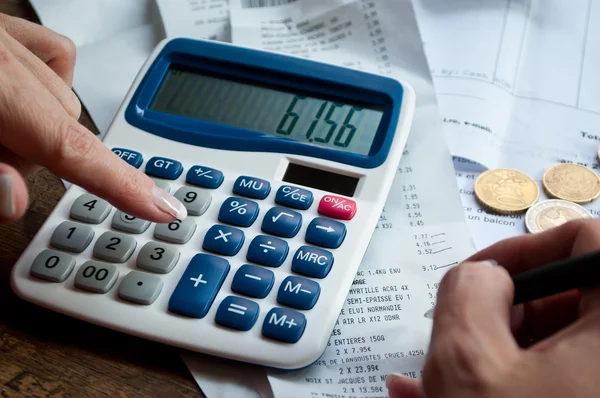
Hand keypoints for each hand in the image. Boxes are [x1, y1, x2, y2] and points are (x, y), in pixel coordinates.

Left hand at [0, 14, 185, 223]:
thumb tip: (14, 200)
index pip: (76, 149)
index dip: (123, 184)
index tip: (163, 208)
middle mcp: (10, 56)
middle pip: (67, 129)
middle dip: (41, 158)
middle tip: (1, 172)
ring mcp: (9, 38)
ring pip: (63, 96)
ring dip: (40, 128)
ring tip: (0, 137)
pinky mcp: (4, 30)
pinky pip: (56, 55)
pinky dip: (52, 83)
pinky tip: (22, 96)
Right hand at [387, 218, 599, 397]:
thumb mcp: (468, 362)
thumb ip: (466, 292)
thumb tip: (482, 277)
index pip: (587, 241)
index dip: (527, 247)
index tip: (487, 276)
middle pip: (570, 294)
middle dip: (503, 309)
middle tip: (467, 334)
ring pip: (559, 342)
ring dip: (496, 349)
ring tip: (447, 372)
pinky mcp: (591, 397)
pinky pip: (558, 376)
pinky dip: (510, 377)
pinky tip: (461, 391)